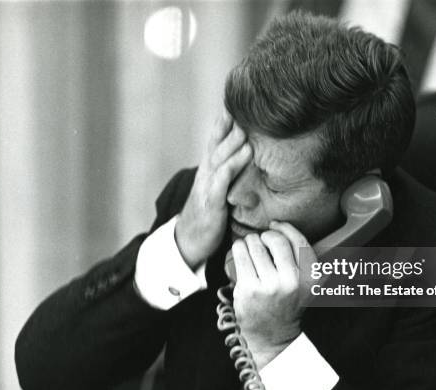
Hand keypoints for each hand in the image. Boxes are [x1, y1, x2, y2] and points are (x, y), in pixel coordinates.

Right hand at [175, 109, 251, 268]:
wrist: (188, 241)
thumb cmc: (207, 214)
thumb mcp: (217, 189)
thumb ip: (227, 172)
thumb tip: (245, 154)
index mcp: (208, 170)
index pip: (215, 140)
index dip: (224, 122)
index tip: (237, 102)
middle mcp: (206, 175)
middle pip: (218, 145)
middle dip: (230, 126)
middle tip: (244, 106)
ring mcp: (206, 188)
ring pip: (219, 160)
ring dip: (233, 144)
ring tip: (247, 129)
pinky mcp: (211, 205)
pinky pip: (220, 184)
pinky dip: (230, 168)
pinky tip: (243, 156)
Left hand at [231, 221, 316, 368]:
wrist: (272, 336)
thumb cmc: (285, 304)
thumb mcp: (305, 285)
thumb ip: (303, 260)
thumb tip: (278, 226)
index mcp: (311, 278)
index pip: (299, 241)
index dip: (284, 228)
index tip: (274, 226)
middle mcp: (293, 281)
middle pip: (276, 240)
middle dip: (265, 235)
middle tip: (260, 241)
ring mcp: (270, 286)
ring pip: (255, 245)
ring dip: (249, 241)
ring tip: (249, 249)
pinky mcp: (249, 289)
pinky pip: (240, 254)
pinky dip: (238, 248)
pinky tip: (240, 252)